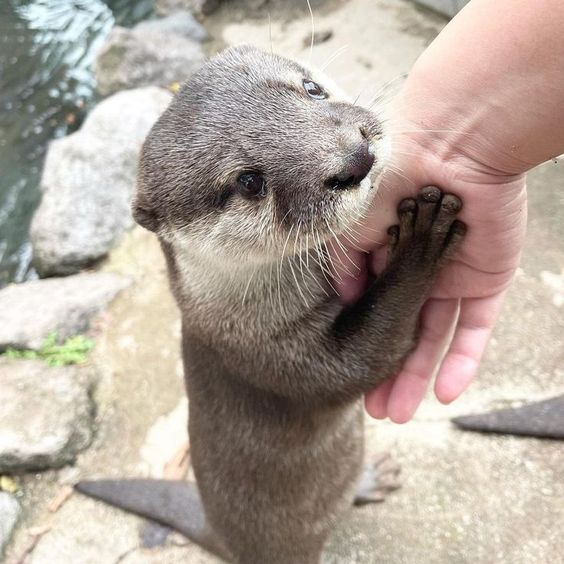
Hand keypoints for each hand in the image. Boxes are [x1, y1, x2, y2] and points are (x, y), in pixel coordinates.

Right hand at [331, 127, 526, 422]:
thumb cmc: (390, 180)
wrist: (448, 148)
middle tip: (373, 409)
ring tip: (396, 412)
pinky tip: (444, 392)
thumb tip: (346, 302)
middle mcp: (416, 271)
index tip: (345, 375)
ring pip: (432, 337)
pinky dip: (461, 360)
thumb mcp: (351, 226)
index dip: (358, 343)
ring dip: (416, 375)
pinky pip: (475, 329)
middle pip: (400, 331)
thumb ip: (346, 265)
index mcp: (385, 256)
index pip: (370, 310)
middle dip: (386, 371)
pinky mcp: (484, 281)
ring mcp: (450, 279)